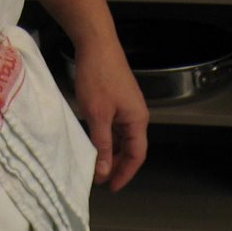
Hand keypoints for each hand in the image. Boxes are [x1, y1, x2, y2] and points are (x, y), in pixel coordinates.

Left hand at [68, 38, 148, 190]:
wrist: (96, 43)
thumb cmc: (98, 76)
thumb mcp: (98, 115)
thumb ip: (103, 145)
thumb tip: (104, 171)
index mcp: (137, 120)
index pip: (137, 156)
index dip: (125, 174)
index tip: (111, 187)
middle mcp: (136, 115)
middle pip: (131, 149)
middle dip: (117, 165)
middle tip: (100, 179)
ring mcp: (127, 107)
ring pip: (122, 138)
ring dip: (111, 153)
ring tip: (95, 164)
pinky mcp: (117, 100)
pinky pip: (115, 127)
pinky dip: (106, 139)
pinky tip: (94, 144)